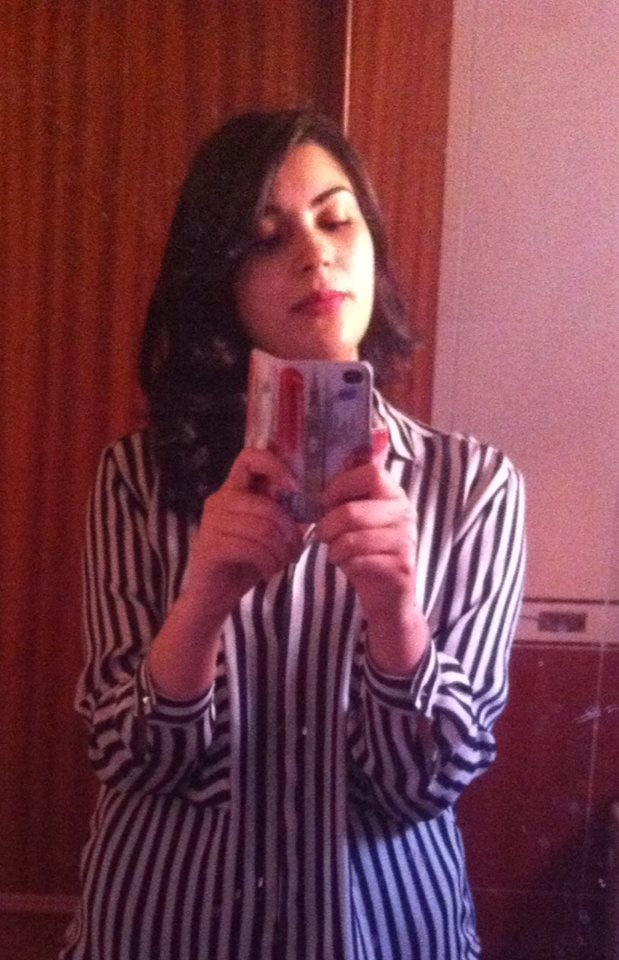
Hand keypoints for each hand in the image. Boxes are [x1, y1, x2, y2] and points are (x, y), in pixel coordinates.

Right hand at [184, 448, 303, 618]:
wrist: (212, 597)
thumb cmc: (244, 562)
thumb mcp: (269, 534)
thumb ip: (284, 514)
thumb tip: (315, 504)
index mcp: (234, 490)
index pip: (250, 456)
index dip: (275, 466)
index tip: (294, 489)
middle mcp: (219, 500)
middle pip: (266, 505)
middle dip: (289, 531)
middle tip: (296, 549)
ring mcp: (211, 522)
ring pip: (262, 528)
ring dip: (281, 550)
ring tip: (282, 562)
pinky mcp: (210, 546)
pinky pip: (251, 547)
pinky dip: (268, 562)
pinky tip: (268, 571)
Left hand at [315, 462, 427, 673]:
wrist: (389, 597)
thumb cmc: (367, 553)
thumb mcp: (359, 522)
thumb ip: (346, 500)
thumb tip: (312, 482)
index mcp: (394, 495)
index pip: (371, 473)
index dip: (342, 484)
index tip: (326, 499)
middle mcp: (405, 514)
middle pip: (353, 510)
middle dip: (328, 524)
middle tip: (321, 533)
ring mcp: (406, 541)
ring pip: (352, 539)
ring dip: (334, 548)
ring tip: (335, 551)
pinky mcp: (401, 567)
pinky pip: (359, 561)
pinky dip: (345, 564)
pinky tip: (347, 566)